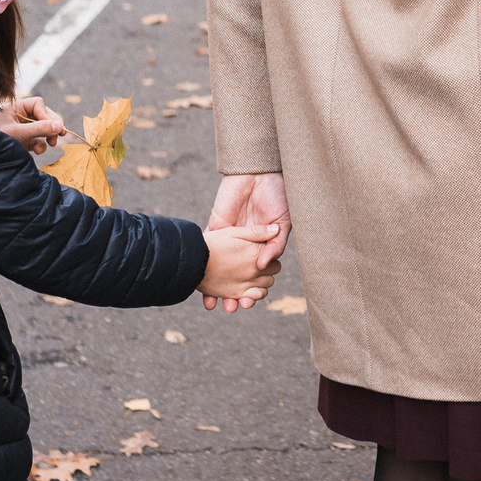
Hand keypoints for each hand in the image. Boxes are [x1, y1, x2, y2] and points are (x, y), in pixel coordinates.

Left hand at [0, 95, 66, 155]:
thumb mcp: (18, 133)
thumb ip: (39, 129)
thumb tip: (60, 126)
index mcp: (15, 108)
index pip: (38, 104)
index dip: (46, 115)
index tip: (51, 127)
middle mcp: (20, 116)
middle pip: (44, 115)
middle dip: (51, 125)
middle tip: (60, 134)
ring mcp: (23, 129)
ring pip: (44, 128)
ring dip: (49, 136)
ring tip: (52, 143)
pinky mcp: (24, 141)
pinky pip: (39, 139)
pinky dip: (41, 145)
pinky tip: (38, 151)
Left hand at [204, 172, 289, 311]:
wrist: (260, 172)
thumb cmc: (278, 195)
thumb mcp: (282, 223)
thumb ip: (275, 244)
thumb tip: (262, 265)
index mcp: (262, 246)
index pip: (256, 274)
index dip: (253, 289)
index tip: (250, 302)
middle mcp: (245, 245)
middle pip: (236, 275)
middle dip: (233, 293)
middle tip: (232, 308)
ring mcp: (230, 237)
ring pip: (219, 267)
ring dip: (215, 286)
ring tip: (213, 303)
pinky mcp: (217, 226)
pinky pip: (207, 248)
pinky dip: (201, 264)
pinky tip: (198, 280)